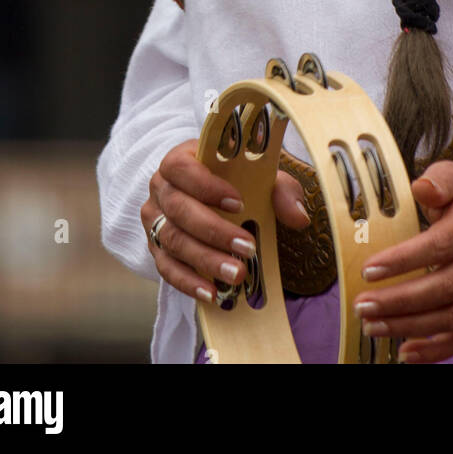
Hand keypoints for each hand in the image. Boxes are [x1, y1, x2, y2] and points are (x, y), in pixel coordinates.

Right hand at [141, 139, 309, 301]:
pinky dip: (188, 282)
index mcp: (181, 160)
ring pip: (173, 241)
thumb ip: (281, 189)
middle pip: (178, 209)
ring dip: (205, 260)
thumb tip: (298, 216)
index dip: (206, 186)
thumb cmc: (237, 179)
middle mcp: (162, 188)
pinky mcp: (156, 248)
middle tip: (247, 248)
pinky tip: (212, 293)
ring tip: (236, 274)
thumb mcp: (261, 175)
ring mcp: (155, 220)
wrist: (214, 194)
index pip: (182, 168)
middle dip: (214, 231)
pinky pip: (166, 268)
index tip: (238, 203)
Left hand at [351, 160, 452, 364]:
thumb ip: (439, 179)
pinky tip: (405, 352)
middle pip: (444, 287)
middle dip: (400, 301)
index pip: (440, 245)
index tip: (369, 268)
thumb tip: (421, 188)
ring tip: (371, 325)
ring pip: (451, 317)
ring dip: (410, 326)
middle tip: (362, 305)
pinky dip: (436, 351)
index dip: (404, 260)